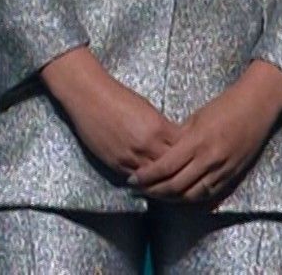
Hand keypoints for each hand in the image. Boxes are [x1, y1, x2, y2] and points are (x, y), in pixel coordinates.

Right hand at [40, 47, 180, 173]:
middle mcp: (146, 145)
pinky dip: (144, 181)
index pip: (182, 148)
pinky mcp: (115, 163)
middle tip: (184, 172)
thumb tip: (174, 141)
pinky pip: (135, 178)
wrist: (90, 98)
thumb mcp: (149, 110)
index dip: (188, 153)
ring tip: (170, 182)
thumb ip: (162, 128)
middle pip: (171, 166)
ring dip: (161, 179)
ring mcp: (130, 156)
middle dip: (178, 169)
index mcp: (158, 127)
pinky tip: (150, 182)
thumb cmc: (119, 98)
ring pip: (153, 177)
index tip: (192, 154)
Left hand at [129, 60, 281, 203]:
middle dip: (153, 191)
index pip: (164, 167)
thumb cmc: (227, 105)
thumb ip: (179, 139)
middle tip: (139, 191)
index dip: (146, 177)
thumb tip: (161, 155)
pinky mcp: (233, 174)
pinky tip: (180, 197)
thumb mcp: (197, 118)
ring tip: (157, 196)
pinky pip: (208, 193)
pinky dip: (191, 198)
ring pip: (191, 195)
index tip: (133, 180)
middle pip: (175, 186)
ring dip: (171, 199)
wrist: (259, 104)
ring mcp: (223, 169)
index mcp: (197, 141)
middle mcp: (210, 159)